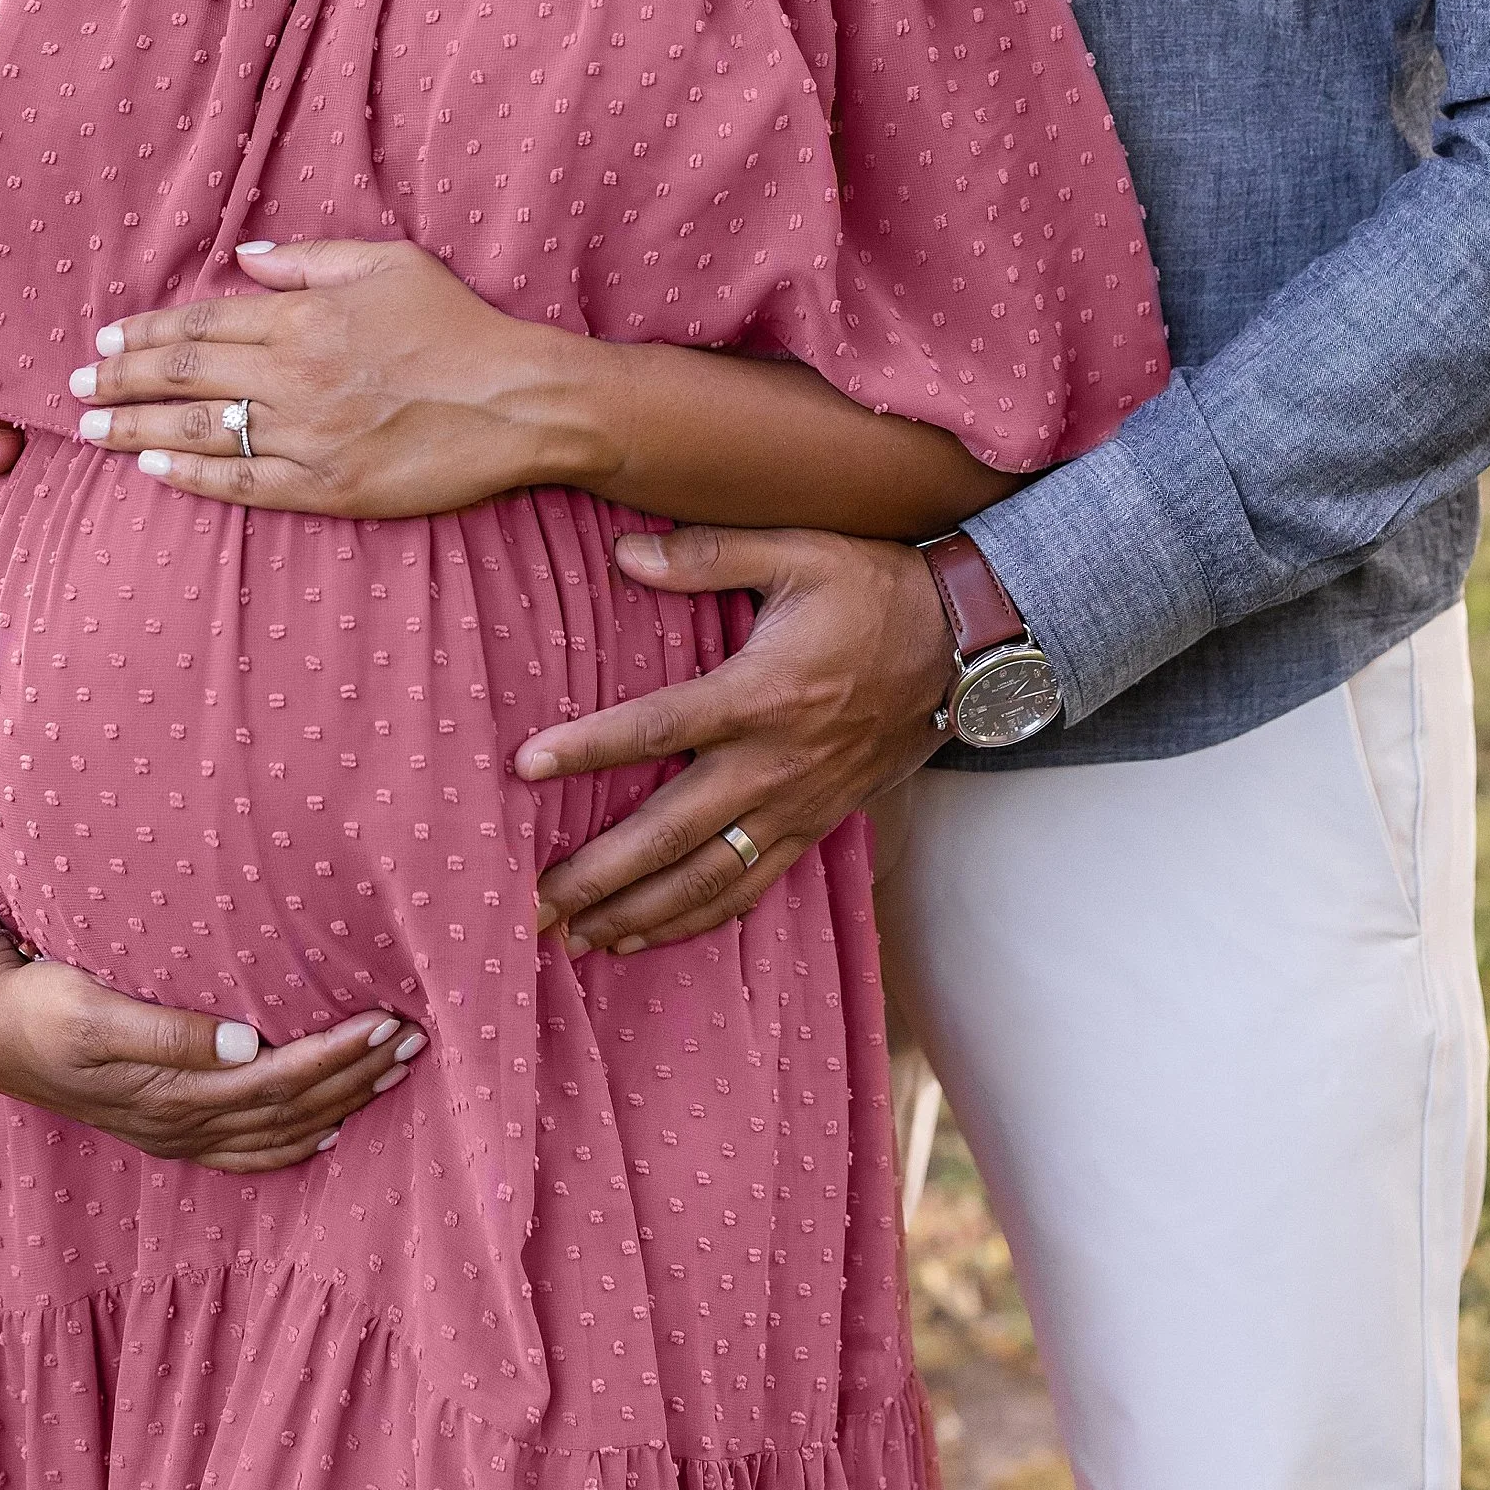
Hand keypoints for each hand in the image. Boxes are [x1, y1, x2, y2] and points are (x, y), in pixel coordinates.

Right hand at [0, 939, 427, 1175]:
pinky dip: (296, 1144)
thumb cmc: (43, 1008)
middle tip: (417, 1039)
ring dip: (342, 1103)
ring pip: (280, 1132)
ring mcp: (176, 1132)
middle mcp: (184, 1120)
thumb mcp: (94, 1013)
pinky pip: (247, 1150)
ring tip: (393, 1072)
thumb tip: (245, 1041)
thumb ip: (168, 1032)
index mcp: (175, 1091)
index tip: (391, 1022)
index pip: (281, 1078)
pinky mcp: (167, 1126)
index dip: (340, 1055)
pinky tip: (329, 1128)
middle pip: (293, 1108)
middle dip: (358, 1075)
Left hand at [64, 240, 592, 517]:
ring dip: (137, 430)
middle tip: (76, 389)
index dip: (146, 334)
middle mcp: (293, 377)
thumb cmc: (457, 325)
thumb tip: (245, 257)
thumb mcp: (387, 263)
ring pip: (199, 432)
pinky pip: (241, 484)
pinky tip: (154, 471)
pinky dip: (191, 477)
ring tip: (93, 431)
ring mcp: (306, 438)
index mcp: (303, 319)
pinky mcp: (326, 489)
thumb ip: (309, 259)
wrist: (518, 401)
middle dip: (122, 381)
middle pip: (185, 377)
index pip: (202, 324)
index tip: (104, 342)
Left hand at [518, 523, 959, 956]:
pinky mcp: (816, 828)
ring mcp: (796, 806)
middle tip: (533, 902)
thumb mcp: (798, 551)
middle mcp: (772, 764)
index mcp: (759, 694)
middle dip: (599, 873)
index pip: (658, 727)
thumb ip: (708, 554)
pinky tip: (647, 936)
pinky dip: (697, 920)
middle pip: (670, 833)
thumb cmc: (873, 590)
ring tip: (575, 937)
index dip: (589, 747)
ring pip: (707, 879)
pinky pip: (751, 888)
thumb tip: (623, 552)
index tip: (525, 765)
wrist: (964, 647)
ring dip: (638, 913)